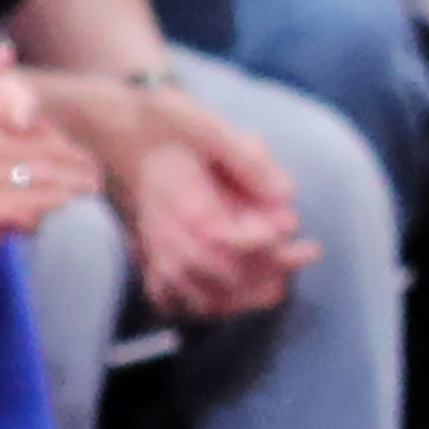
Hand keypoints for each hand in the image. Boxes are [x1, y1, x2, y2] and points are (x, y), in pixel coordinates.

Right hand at [114, 91, 315, 319]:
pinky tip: (233, 296)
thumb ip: (249, 159)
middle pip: (225, 279)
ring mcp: (158, 256)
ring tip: (281, 280)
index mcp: (185, 212)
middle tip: (307, 252)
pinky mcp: (152, 259)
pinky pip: (174, 301)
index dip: (268, 247)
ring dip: (245, 296)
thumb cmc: (166, 123)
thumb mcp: (209, 126)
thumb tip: (287, 195)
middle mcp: (168, 244)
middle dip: (271, 270)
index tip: (298, 231)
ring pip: (204, 300)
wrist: (121, 129)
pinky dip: (206, 305)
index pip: (230, 247)